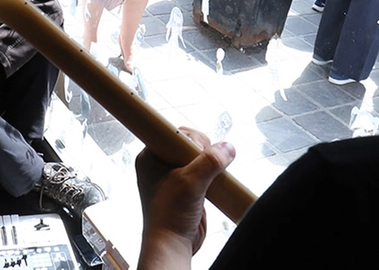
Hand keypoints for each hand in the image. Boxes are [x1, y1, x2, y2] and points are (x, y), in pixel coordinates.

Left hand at [136, 127, 234, 266]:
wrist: (172, 244)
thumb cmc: (169, 214)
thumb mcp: (191, 181)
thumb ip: (210, 161)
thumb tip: (228, 148)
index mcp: (150, 157)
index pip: (174, 133)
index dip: (190, 138)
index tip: (200, 149)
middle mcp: (160, 165)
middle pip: (188, 144)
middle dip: (204, 152)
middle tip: (207, 165)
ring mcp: (174, 177)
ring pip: (198, 159)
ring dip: (209, 164)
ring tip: (212, 175)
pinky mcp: (187, 189)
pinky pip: (203, 173)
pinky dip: (212, 175)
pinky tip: (215, 181)